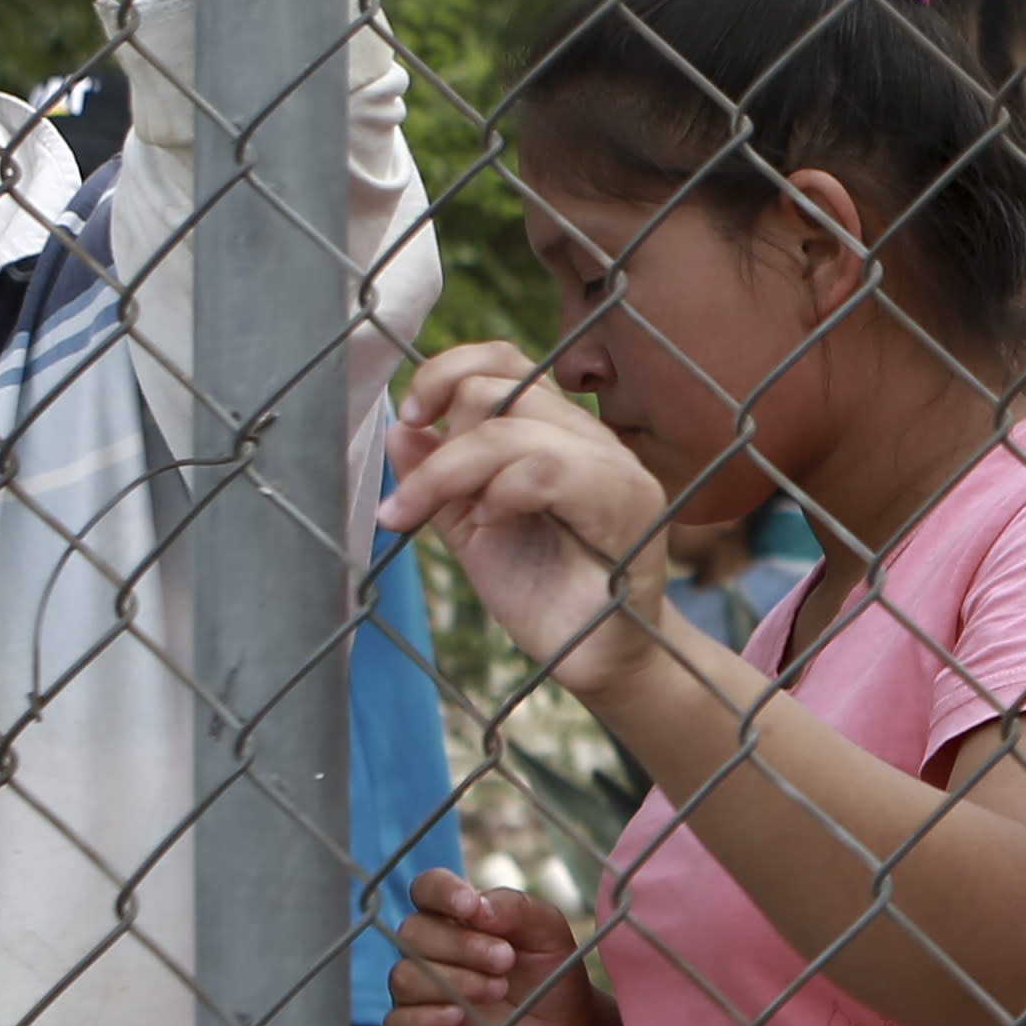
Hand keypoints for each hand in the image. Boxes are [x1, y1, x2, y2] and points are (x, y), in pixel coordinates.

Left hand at [378, 342, 677, 697]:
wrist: (597, 663)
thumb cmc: (542, 596)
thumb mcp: (471, 532)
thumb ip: (438, 481)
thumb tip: (397, 426)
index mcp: (558, 433)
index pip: (505, 362)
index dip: (448, 372)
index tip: (412, 416)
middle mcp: (591, 438)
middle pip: (498, 391)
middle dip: (439, 448)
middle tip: (411, 504)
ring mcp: (614, 467)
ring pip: (514, 428)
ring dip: (453, 472)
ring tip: (436, 519)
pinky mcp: (628, 503)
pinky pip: (550, 469)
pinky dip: (503, 492)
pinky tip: (490, 523)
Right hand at [381, 869, 612, 1025]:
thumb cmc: (549, 977)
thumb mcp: (547, 931)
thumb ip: (515, 907)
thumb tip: (477, 908)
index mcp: (454, 917)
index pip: (426, 889)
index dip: (440, 892)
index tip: (470, 907)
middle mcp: (428, 951)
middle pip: (412, 932)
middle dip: (461, 945)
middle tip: (505, 960)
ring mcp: (419, 993)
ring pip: (404, 976)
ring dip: (455, 981)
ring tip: (497, 989)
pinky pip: (398, 1024)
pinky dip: (427, 1018)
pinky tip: (459, 1016)